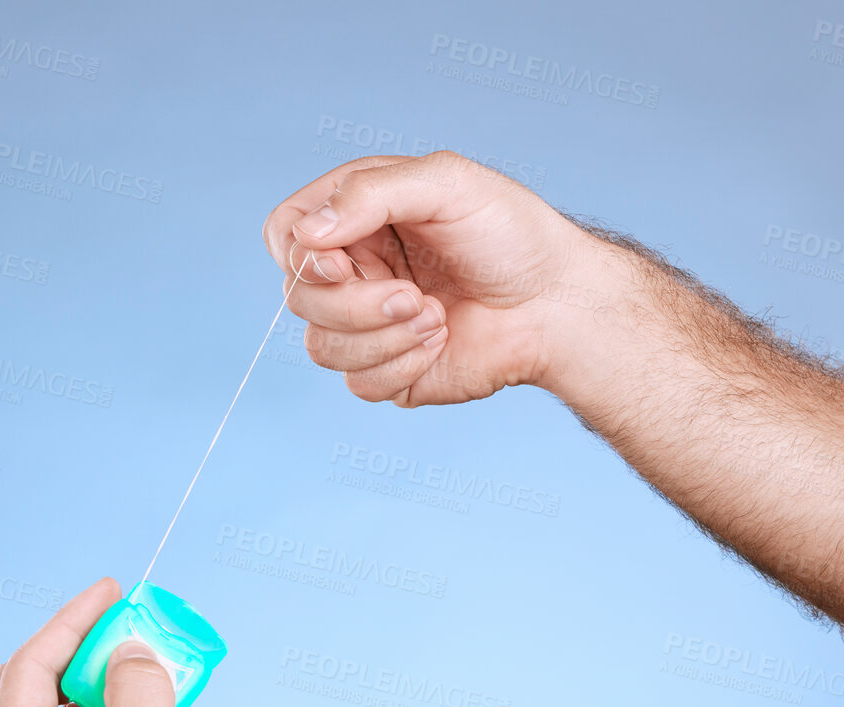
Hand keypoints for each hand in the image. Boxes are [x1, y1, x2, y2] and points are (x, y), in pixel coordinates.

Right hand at [262, 151, 598, 406]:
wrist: (559, 304)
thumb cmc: (512, 235)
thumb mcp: (447, 184)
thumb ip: (370, 193)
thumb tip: (307, 234)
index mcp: (356, 217)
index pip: (285, 234)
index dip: (301, 254)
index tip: (345, 261)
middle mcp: (354, 270)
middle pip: (297, 296)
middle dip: (354, 304)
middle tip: (414, 296)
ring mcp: (366, 325)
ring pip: (320, 348)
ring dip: (382, 337)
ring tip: (435, 316)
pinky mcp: (387, 372)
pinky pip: (358, 384)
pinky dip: (401, 365)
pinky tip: (441, 343)